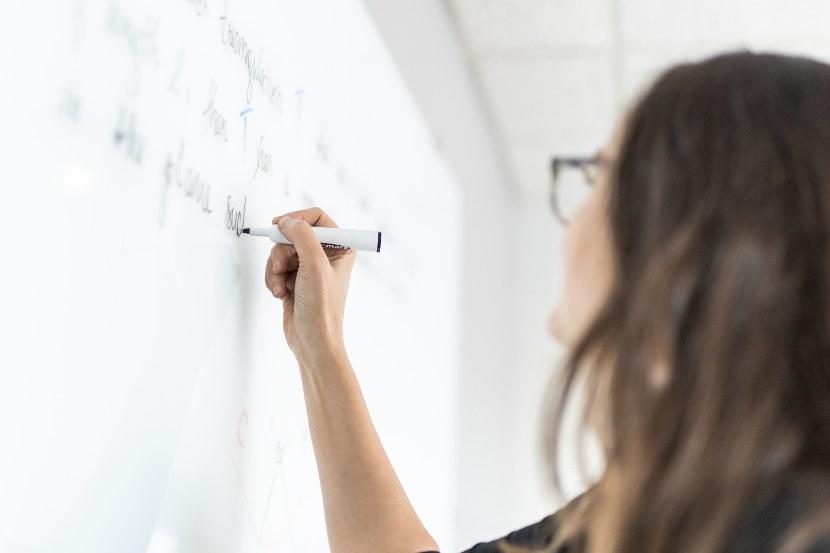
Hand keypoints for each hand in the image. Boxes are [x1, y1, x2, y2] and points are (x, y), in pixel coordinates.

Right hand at [264, 207, 356, 369]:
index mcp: (341, 248)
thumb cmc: (322, 309)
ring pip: (281, 252)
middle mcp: (326, 256)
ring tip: (282, 286)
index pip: (317, 218)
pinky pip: (275, 268)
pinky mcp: (295, 280)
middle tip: (282, 266)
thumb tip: (287, 222)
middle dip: (282, 251)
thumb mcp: (314, 265)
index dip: (296, 219)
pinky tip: (281, 294)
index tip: (279, 226)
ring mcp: (309, 269)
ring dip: (275, 268)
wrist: (312, 341)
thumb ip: (302, 236)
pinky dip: (273, 279)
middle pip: (294, 234)